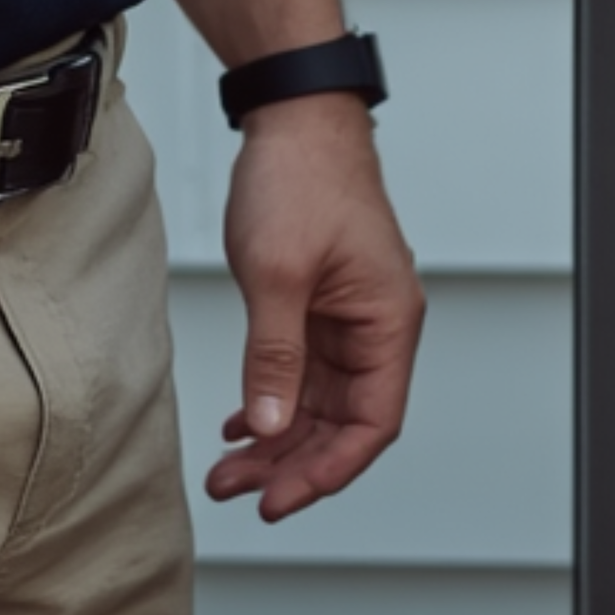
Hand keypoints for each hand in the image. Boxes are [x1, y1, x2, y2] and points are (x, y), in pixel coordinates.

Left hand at [206, 96, 425, 522]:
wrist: (293, 116)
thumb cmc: (303, 177)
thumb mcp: (280, 274)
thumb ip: (275, 356)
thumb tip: (268, 426)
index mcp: (388, 320)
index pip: (374, 422)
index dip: (329, 470)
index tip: (279, 498)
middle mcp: (376, 324)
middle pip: (344, 421)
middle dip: (292, 462)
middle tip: (238, 490)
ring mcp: (348, 314)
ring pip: (318, 402)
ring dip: (274, 437)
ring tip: (226, 469)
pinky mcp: (320, 302)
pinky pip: (302, 371)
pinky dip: (271, 399)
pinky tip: (238, 423)